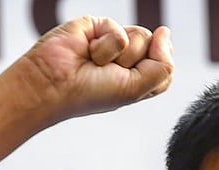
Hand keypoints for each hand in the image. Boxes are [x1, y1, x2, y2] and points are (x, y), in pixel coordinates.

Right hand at [0, 16, 173, 130]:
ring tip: (96, 63)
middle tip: (110, 73)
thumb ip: (162, 65)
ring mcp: (114, 42)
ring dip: (120, 55)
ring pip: (141, 35)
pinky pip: (119, 29)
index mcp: (138, 79)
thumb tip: (165, 31)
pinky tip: (88, 51)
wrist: (53, 83)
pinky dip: (105, 45)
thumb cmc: (89, 93)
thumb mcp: (135, 89)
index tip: (134, 78)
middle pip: (155, 49)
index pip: (164, 67)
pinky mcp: (99, 26)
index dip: (156, 69)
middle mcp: (128, 60)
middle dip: (135, 62)